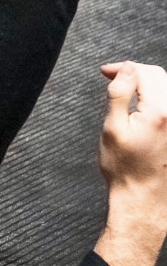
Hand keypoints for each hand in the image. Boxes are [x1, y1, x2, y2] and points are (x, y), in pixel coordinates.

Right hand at [99, 62, 166, 208]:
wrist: (144, 197)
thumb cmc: (125, 169)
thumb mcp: (112, 128)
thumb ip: (119, 93)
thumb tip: (125, 69)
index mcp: (159, 112)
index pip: (143, 72)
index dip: (122, 68)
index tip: (106, 72)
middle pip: (159, 76)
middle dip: (135, 72)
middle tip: (113, 77)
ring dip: (147, 83)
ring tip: (127, 89)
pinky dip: (157, 96)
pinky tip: (144, 104)